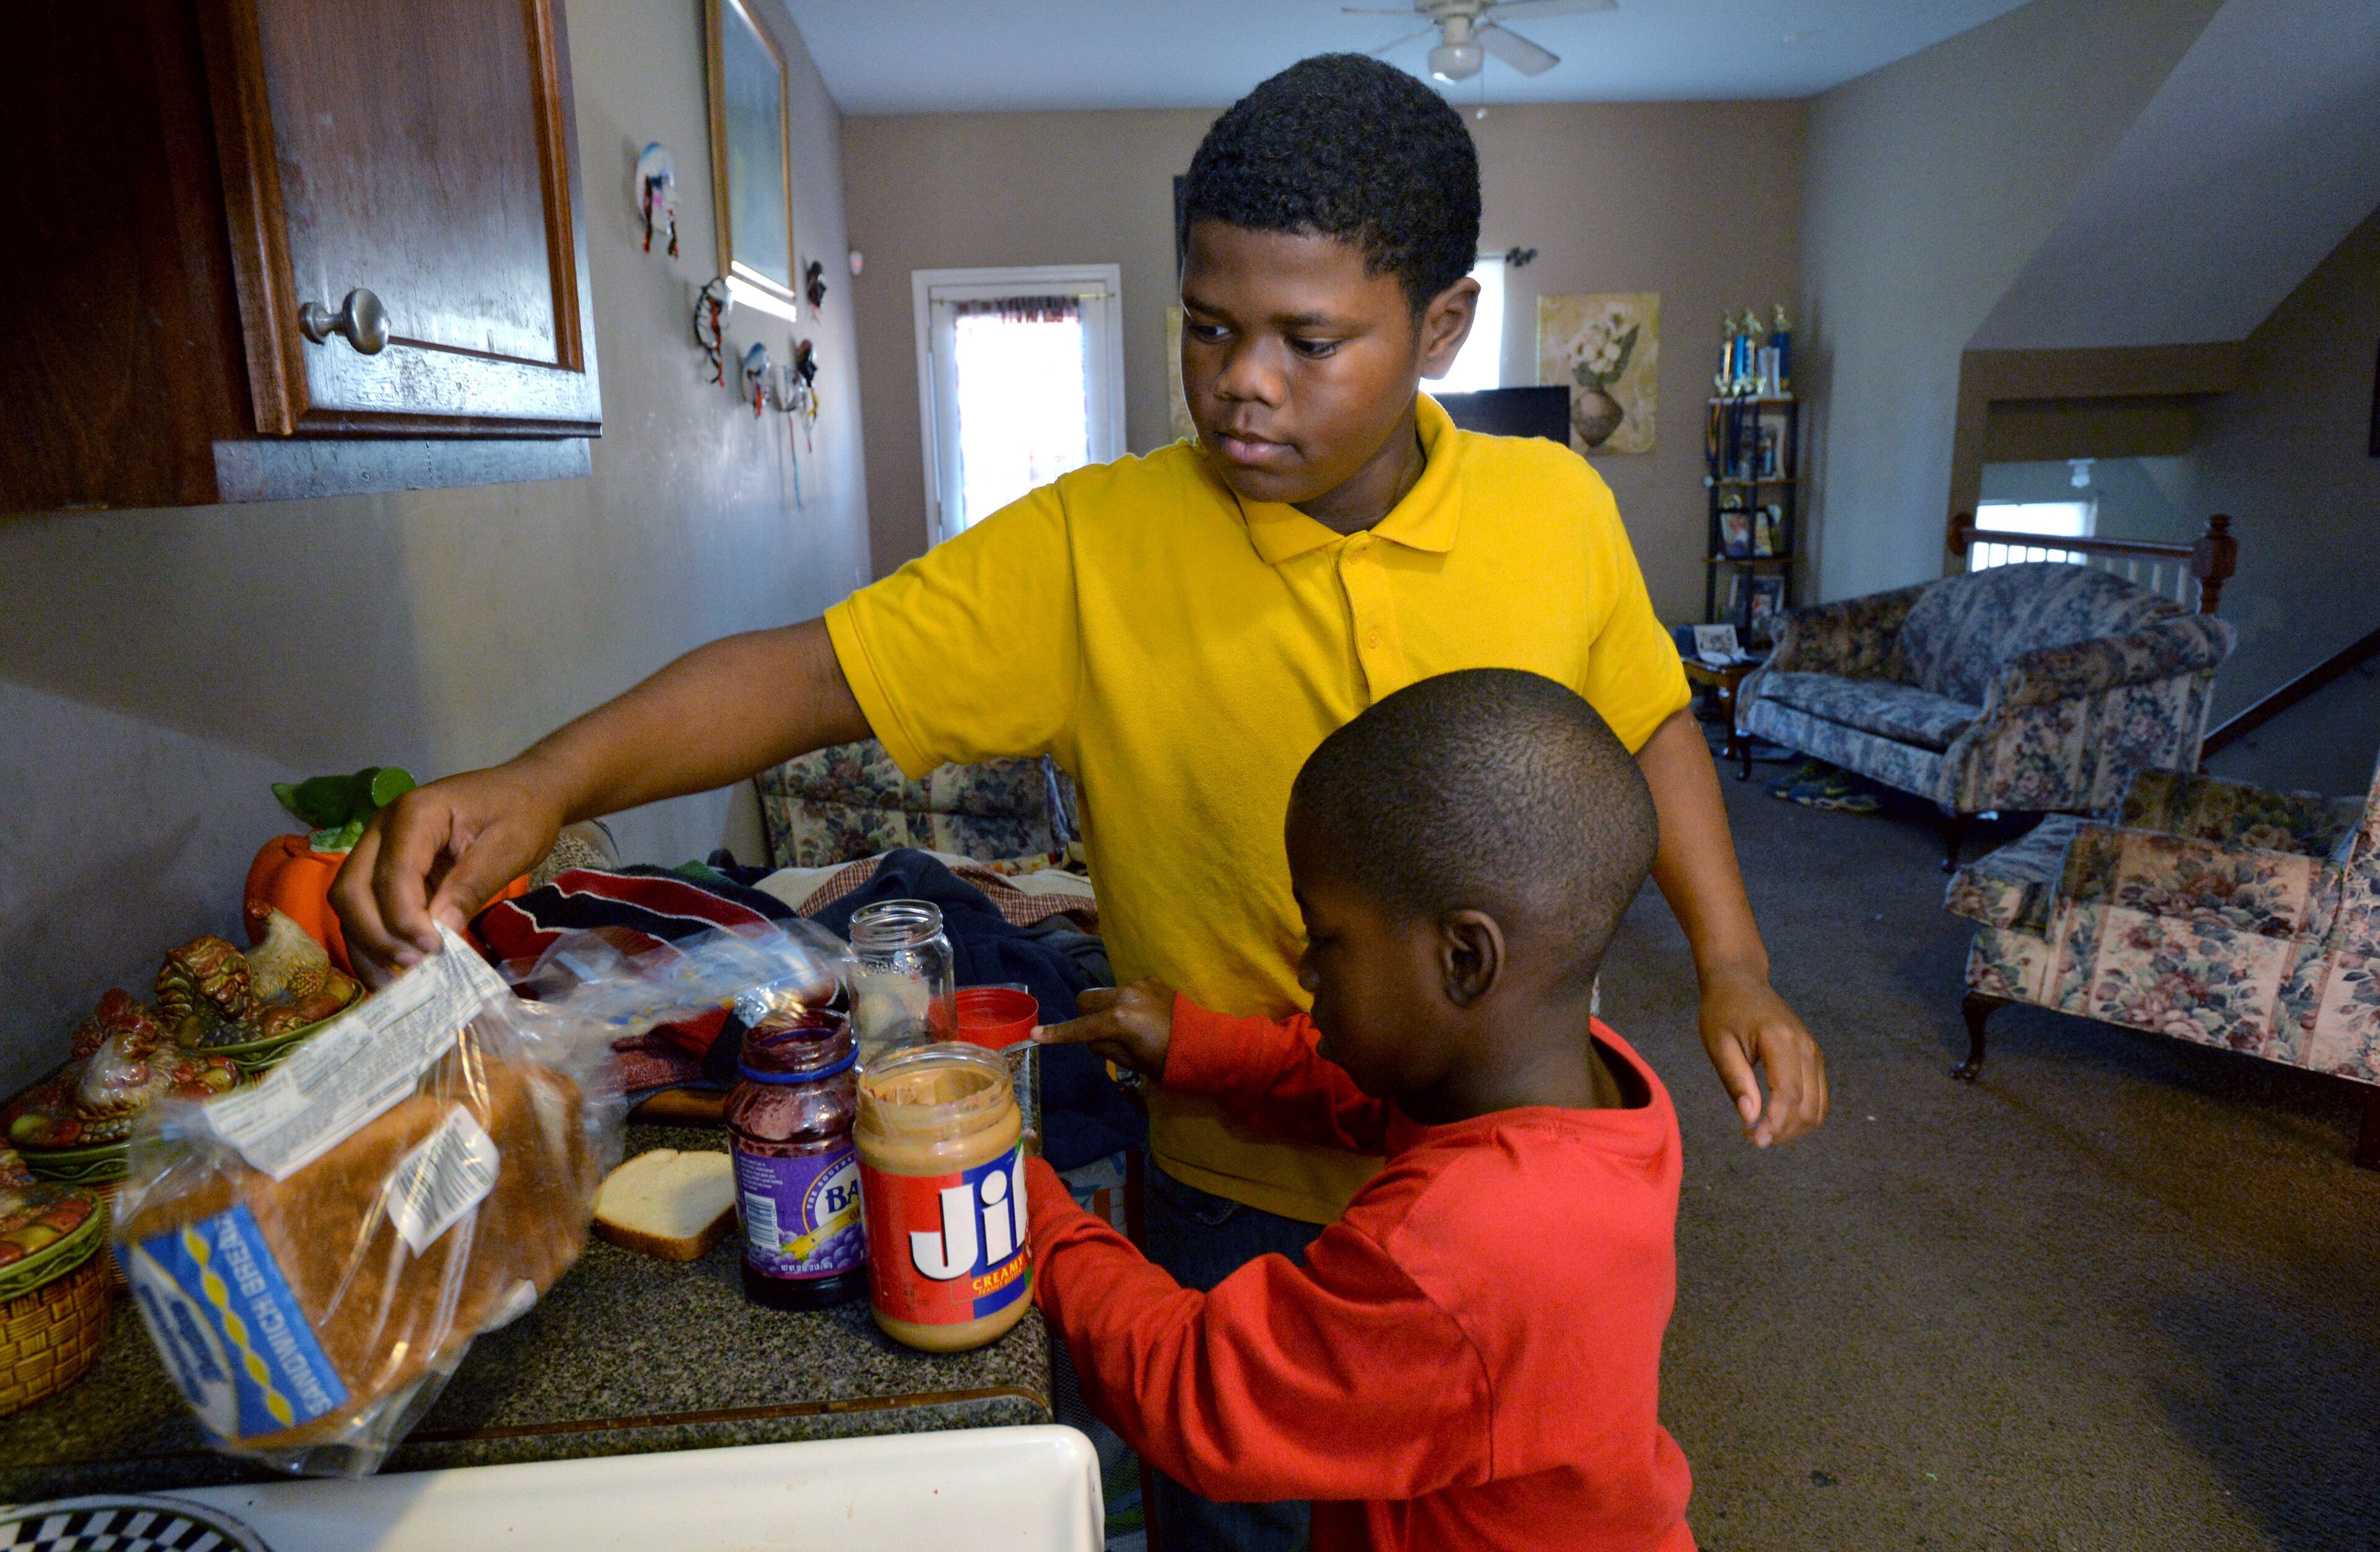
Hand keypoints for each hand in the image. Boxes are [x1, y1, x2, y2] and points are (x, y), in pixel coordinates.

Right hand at [330, 761, 568, 984]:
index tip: (435, 951)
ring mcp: (379, 849)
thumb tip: (437, 930)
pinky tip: (392, 974)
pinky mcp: (386, 870)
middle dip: (377, 935)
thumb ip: (472, 885)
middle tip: (416, 969)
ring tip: (398, 985)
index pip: (392, 874)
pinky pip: (367, 908)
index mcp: (415, 814)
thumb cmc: (523, 812)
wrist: (527, 791)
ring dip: (368, 945)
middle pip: (352, 890)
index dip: (406, 919)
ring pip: (350, 903)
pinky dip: (374, 942)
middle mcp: (383, 829)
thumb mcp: (510, 847)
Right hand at [1034, 979, 1175, 1078]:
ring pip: (1107, 993)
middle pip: (1086, 998)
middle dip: (1084, 1014)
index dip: (1058, 1034)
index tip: (1035, 1035)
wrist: (1203, 1044)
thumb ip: (1103, 1046)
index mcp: (1119, 1020)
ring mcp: (1139, 985)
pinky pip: (1128, 990)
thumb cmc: (1164, 1061)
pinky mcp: (1152, 981)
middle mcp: (1125, 996)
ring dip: (1107, 1007)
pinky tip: (1145, 1016)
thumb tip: (1090, 1037)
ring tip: (1128, 1026)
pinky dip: (1127, 1002)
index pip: (1080, 1028)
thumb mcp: (1130, 1062)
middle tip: (1098, 1032)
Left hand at [1698, 967, 1827, 1146]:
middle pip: (1808, 1106)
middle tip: (1753, 1138)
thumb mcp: (1719, 1045)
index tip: (1753, 1139)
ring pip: (1818, 1107)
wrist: (1741, 983)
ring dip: (1794, 1128)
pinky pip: (1819, 1097)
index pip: (1788, 1094)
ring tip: (1763, 1131)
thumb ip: (1736, 1081)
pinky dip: (1802, 1116)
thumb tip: (1750, 1117)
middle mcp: (1805, 1047)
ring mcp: (1814, 1052)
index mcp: (1780, 1040)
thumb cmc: (1723, 1012)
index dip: (1774, 1123)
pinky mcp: (1815, 1057)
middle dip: (1783, 1131)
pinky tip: (1777, 1119)